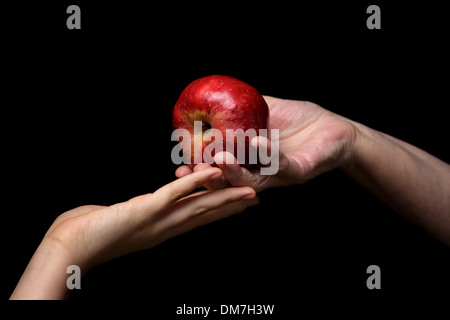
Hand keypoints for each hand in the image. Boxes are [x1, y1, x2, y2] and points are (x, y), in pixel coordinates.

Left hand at [11, 168, 257, 298]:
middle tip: (254, 197)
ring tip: (247, 191)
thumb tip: (145, 203)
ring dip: (224, 197)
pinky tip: (211, 173)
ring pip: (197, 206)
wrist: (68, 248)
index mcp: (159, 230)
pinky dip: (194, 182)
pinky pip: (173, 194)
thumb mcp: (124, 220)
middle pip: (204, 215)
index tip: (237, 205)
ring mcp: (156, 220)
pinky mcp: (144, 209)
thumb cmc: (88, 233)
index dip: (219, 211)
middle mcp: (163, 228)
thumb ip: (138, 211)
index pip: (195, 219)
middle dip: (230, 206)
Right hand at [175, 96, 357, 191]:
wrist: (337, 130)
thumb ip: (242, 106)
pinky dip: (268, 154)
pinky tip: (256, 141)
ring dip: (233, 170)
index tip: (179, 165)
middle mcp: (261, 171)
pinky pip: (282, 165)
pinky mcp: (300, 170)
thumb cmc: (302, 121)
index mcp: (249, 161)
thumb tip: (215, 96)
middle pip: (230, 181)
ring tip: (218, 158)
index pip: (220, 169)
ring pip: (252, 180)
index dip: (199, 169)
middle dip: (210, 177)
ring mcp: (279, 174)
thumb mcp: (266, 110)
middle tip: (191, 169)